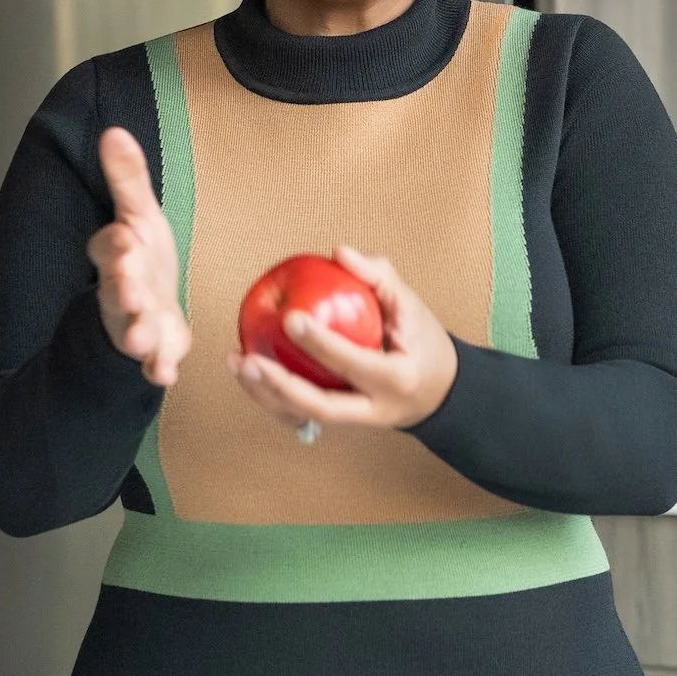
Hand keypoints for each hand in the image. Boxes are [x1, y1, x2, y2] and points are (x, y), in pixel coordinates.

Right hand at [88, 127, 190, 386]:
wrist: (148, 307)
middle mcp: (121, 289)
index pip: (109, 246)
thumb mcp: (140, 215)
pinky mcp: (155, 349)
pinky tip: (164, 375)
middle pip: (117, 289)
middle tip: (129, 290)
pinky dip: (157, 368)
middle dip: (122, 290)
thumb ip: (128, 178)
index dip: (115, 244)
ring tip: (142, 339)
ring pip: (131, 328)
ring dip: (136, 333)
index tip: (123, 237)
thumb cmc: (144, 257)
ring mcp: (135, 322)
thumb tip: (114, 131)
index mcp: (118, 254)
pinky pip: (153, 361)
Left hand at [226, 246, 457, 432]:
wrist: (438, 392)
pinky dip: (271, 396)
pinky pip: (300, 415)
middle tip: (248, 359)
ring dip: (265, 395)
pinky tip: (248, 372)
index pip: (354, 362)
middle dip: (280, 386)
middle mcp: (375, 409)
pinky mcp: (340, 422)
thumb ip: (378, 275)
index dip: (321, 343)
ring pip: (304, 417)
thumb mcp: (411, 305)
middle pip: (321, 406)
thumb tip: (338, 253)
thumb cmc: (422, 342)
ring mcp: (355, 422)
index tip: (291, 316)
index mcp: (397, 378)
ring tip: (237, 363)